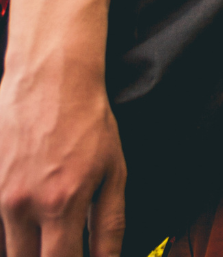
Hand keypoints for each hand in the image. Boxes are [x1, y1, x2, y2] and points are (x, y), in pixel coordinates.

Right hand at [0, 70, 126, 256]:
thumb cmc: (87, 122)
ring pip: (7, 245)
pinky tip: (30, 216)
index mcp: (61, 204)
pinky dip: (11, 227)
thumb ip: (109, 223)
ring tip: (48, 234)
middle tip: (61, 249)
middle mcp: (22, 204)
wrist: (50, 80)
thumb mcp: (114, 172)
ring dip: (27, 247)